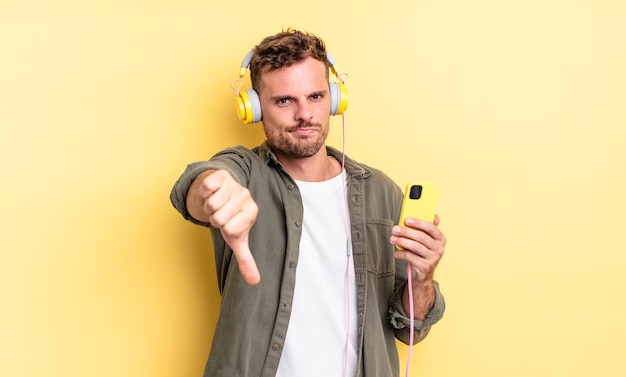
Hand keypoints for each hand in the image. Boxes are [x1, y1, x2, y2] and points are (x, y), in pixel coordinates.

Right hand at [196, 170, 259, 284]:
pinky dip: (204, 192)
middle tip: (221, 212)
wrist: (224, 192)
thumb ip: (246, 260)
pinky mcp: (222, 175)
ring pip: (211, 204)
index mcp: (252, 212)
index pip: (230, 229)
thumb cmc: (231, 217)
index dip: (223, 228)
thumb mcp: (237, 239)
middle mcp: (246, 196)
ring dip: (208, 205)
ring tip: (216, 203)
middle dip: (214, 217)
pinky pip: (207, 187)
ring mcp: (235, 185)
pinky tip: (212, 191)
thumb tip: (255, 282)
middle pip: (218, 217)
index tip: (228, 222)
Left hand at [390, 214, 445, 284]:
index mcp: (440, 238)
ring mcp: (433, 258)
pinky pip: (411, 257)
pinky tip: (397, 252)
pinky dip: (402, 254)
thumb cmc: (423, 253)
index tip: (406, 220)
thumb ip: (424, 228)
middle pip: (421, 237)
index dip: (418, 222)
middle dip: (406, 231)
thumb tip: (419, 213)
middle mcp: (439, 248)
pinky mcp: (425, 266)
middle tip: (395, 229)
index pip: (431, 227)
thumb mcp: (426, 240)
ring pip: (415, 246)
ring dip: (401, 241)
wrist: (424, 273)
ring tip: (393, 239)